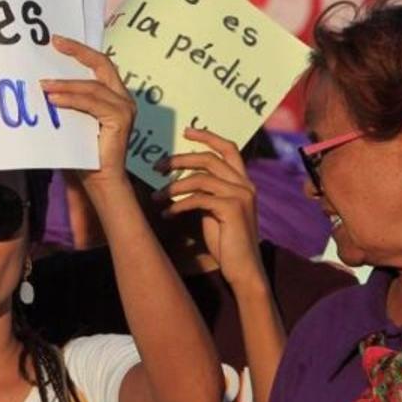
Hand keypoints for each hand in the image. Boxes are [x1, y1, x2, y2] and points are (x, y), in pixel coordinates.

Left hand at [41, 35, 135, 193]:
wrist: (99, 180)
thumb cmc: (84, 153)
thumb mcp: (73, 120)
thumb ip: (67, 102)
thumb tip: (42, 84)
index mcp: (114, 95)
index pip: (99, 64)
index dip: (80, 51)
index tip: (57, 40)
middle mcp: (123, 98)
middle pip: (102, 64)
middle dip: (78, 52)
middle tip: (55, 43)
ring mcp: (125, 108)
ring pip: (92, 86)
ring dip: (65, 84)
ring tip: (44, 85)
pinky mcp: (120, 119)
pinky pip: (91, 103)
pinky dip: (71, 99)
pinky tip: (54, 100)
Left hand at [158, 128, 262, 286]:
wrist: (244, 270)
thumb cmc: (227, 242)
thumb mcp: (216, 211)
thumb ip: (207, 192)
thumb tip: (180, 179)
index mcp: (243, 182)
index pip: (228, 148)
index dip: (208, 136)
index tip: (186, 131)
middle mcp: (245, 185)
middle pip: (208, 159)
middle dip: (179, 160)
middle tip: (157, 166)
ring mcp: (240, 196)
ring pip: (200, 178)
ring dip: (173, 187)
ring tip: (156, 198)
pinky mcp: (232, 209)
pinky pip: (198, 198)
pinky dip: (178, 205)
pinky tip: (167, 214)